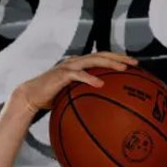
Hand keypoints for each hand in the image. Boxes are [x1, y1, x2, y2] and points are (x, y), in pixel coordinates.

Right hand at [17, 52, 137, 111]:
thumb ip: (85, 97)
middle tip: (136, 63)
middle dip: (120, 58)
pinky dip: (89, 78)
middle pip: (102, 55)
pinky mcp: (61, 74)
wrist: (31, 97)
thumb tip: (103, 111)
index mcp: (80, 66)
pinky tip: (100, 83)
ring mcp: (68, 66)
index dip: (118, 59)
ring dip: (109, 63)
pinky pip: (78, 74)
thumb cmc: (52, 99)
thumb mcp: (72, 97)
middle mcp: (76, 62)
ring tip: (123, 69)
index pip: (102, 58)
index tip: (134, 65)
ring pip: (92, 60)